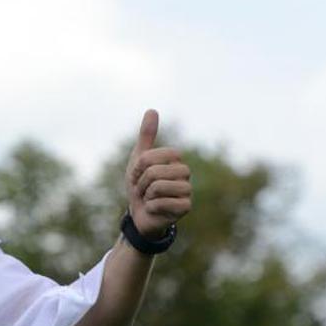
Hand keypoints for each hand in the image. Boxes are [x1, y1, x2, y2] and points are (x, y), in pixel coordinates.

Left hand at [125, 110, 191, 239]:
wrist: (140, 215)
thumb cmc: (140, 186)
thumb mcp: (139, 160)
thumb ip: (146, 136)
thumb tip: (152, 110)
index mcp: (175, 159)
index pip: (153, 156)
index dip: (139, 167)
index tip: (138, 175)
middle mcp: (185, 173)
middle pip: (154, 172)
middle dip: (142, 182)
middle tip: (144, 190)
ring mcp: (187, 190)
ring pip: (158, 187)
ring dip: (147, 195)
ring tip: (150, 198)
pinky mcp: (186, 207)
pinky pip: (163, 203)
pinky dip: (152, 207)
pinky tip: (155, 210)